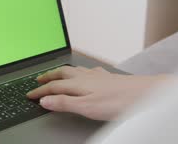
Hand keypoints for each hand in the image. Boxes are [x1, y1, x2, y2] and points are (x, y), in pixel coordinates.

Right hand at [27, 66, 172, 120]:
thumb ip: (65, 103)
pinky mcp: (109, 78)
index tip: (30, 95)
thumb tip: (45, 101)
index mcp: (78, 83)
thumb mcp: (87, 107)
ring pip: (74, 70)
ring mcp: (98, 75)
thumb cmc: (119, 102)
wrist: (147, 94)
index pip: (53, 87)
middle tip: (38, 79)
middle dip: (48, 76)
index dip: (40, 91)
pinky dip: (80, 72)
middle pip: (61, 73)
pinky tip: (86, 74)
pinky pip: (88, 71)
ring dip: (62, 72)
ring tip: (56, 74)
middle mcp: (86, 76)